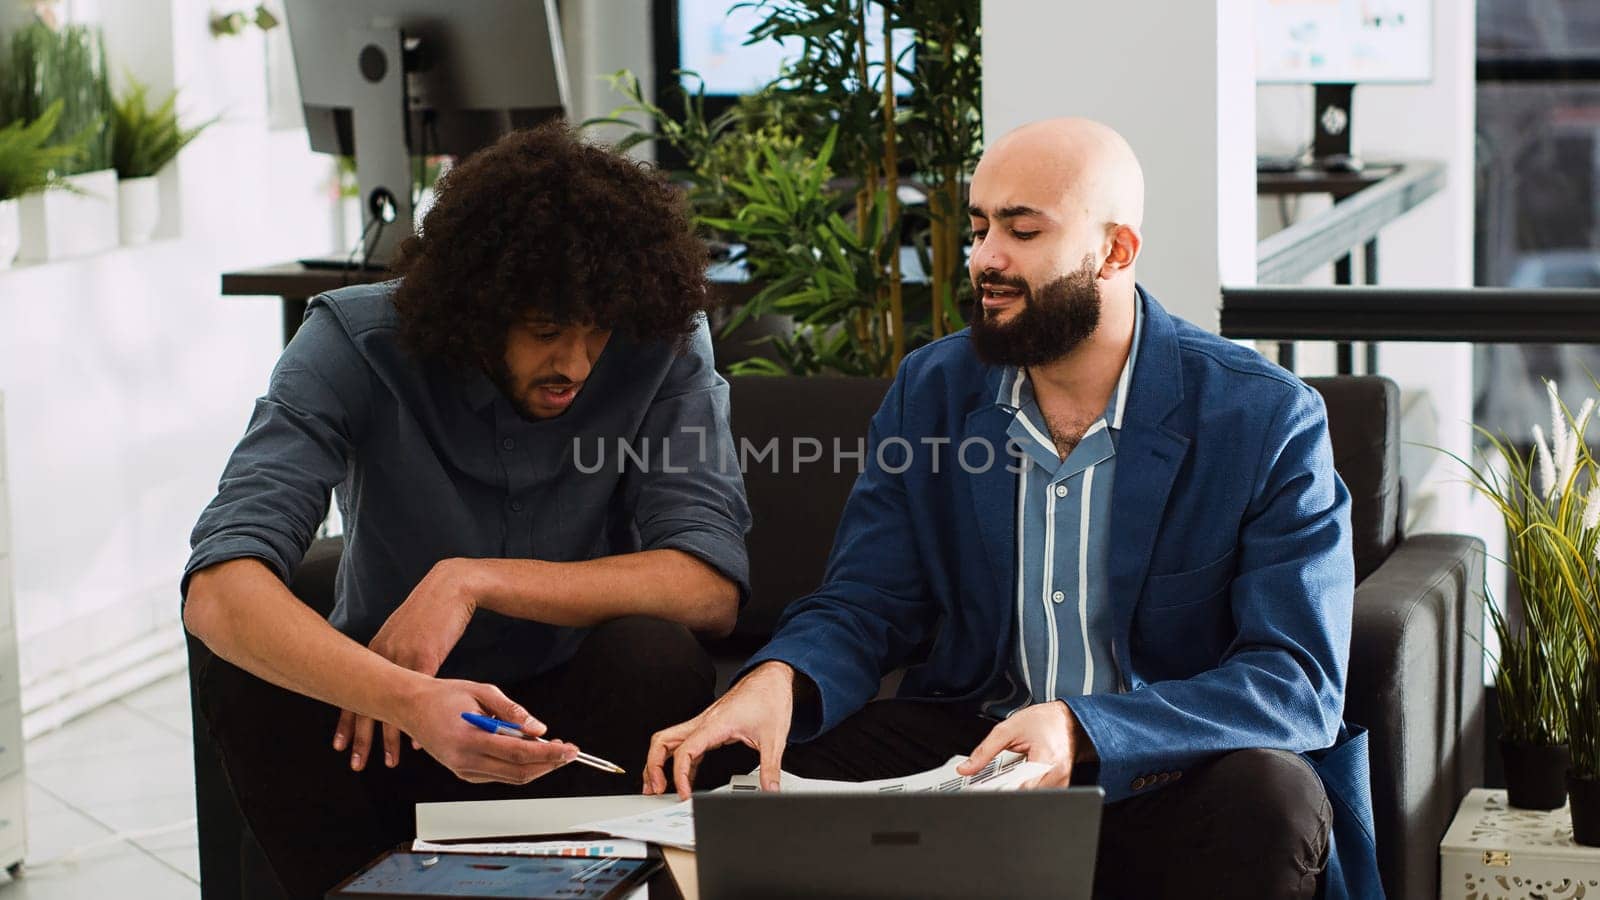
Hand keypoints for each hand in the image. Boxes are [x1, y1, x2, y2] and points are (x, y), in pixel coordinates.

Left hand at [334, 558, 481, 770]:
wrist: (449, 588)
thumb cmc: (430, 611)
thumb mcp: (404, 634)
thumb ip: (395, 655)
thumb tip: (391, 676)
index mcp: (375, 652)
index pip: (352, 694)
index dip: (346, 722)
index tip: (339, 745)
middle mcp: (382, 657)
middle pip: (365, 706)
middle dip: (361, 739)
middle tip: (356, 763)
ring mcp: (402, 658)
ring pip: (390, 707)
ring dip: (389, 739)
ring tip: (390, 760)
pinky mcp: (426, 656)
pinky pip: (418, 697)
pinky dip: (417, 721)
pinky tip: (418, 740)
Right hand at [398, 677, 577, 783]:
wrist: (409, 706)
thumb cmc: (444, 695)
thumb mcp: (482, 691)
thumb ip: (512, 711)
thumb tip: (539, 729)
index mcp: (470, 739)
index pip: (520, 754)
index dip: (550, 754)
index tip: (570, 749)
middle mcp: (465, 761)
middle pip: (519, 773)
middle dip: (549, 764)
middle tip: (569, 751)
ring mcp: (463, 770)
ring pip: (510, 778)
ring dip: (536, 766)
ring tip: (553, 748)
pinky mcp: (463, 773)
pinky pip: (498, 775)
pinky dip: (518, 767)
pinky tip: (528, 751)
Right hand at [643, 661, 795, 798]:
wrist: (771, 679)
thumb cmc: (769, 699)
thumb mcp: (774, 738)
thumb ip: (771, 768)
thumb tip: (770, 791)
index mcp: (715, 725)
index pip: (684, 752)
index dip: (679, 775)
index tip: (684, 794)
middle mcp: (704, 722)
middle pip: (662, 741)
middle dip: (653, 766)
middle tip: (655, 788)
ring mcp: (704, 723)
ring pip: (669, 741)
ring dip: (658, 762)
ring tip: (658, 784)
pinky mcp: (709, 726)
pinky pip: (686, 744)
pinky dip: (679, 761)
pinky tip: (684, 776)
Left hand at [957, 701, 1086, 788]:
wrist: (1068, 721)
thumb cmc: (1045, 721)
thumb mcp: (1009, 728)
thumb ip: (985, 750)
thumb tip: (966, 768)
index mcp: (1046, 760)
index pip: (1018, 787)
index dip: (997, 791)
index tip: (980, 791)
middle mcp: (1057, 776)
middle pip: (1023, 796)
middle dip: (1003, 791)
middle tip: (988, 784)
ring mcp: (1060, 783)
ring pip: (1030, 798)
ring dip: (1013, 790)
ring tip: (1004, 777)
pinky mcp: (1059, 787)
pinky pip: (1037, 795)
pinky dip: (1024, 788)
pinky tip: (1017, 778)